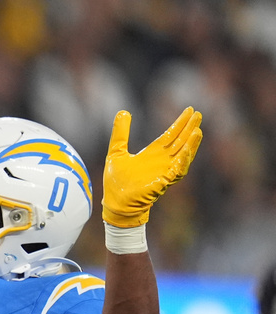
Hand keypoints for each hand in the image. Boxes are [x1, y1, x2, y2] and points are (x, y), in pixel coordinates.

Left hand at [101, 106, 202, 226]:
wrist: (115, 204)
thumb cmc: (116, 182)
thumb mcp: (116, 151)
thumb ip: (120, 133)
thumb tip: (123, 111)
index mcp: (152, 153)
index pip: (170, 135)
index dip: (180, 123)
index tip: (190, 110)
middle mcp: (161, 161)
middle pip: (180, 142)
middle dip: (189, 129)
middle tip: (199, 114)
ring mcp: (164, 172)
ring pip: (183, 156)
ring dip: (191, 144)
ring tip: (198, 131)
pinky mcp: (162, 182)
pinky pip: (176, 172)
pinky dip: (182, 162)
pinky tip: (186, 151)